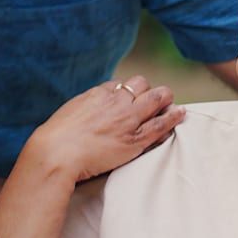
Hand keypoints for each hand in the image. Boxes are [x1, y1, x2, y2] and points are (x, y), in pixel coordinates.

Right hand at [21, 75, 184, 182]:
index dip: (129, 90)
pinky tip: (180, 113)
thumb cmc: (56, 138)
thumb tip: (88, 109)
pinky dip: (173, 117)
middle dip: (149, 90)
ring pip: (156, 99)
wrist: (56, 154)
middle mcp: (116, 102)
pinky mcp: (134, 139)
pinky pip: (160, 124)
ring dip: (166, 98)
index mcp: (98, 94)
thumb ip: (84, 107)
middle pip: (142, 85)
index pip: (121, 84)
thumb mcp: (70, 112)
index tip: (132, 96)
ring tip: (172, 103)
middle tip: (155, 98)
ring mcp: (127, 120)